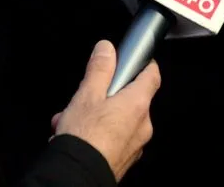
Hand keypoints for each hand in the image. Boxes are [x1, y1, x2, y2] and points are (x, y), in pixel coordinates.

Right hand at [53, 41, 160, 182]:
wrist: (78, 176)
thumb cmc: (84, 138)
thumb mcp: (86, 95)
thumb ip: (99, 69)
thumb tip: (106, 49)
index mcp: (137, 104)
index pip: (152, 76)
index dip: (145, 65)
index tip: (137, 61)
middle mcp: (142, 125)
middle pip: (130, 99)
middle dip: (104, 96)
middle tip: (84, 99)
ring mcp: (135, 144)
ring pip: (118, 120)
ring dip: (96, 117)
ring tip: (71, 121)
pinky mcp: (124, 159)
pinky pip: (114, 139)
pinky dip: (98, 135)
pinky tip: (76, 137)